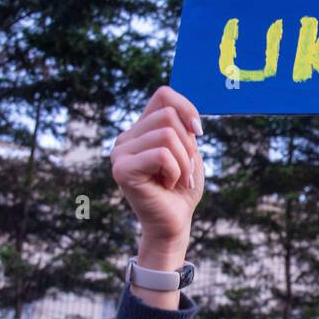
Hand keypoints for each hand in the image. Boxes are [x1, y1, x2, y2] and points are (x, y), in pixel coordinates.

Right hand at [111, 87, 203, 307]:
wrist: (175, 223)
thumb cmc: (182, 189)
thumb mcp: (189, 150)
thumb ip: (183, 126)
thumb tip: (184, 110)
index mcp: (141, 129)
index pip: (163, 95)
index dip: (187, 108)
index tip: (198, 133)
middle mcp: (126, 138)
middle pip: (168, 116)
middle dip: (189, 145)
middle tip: (185, 170)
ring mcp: (120, 153)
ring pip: (167, 135)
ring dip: (184, 162)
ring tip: (177, 180)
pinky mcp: (121, 170)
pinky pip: (162, 155)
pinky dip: (176, 172)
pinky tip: (167, 185)